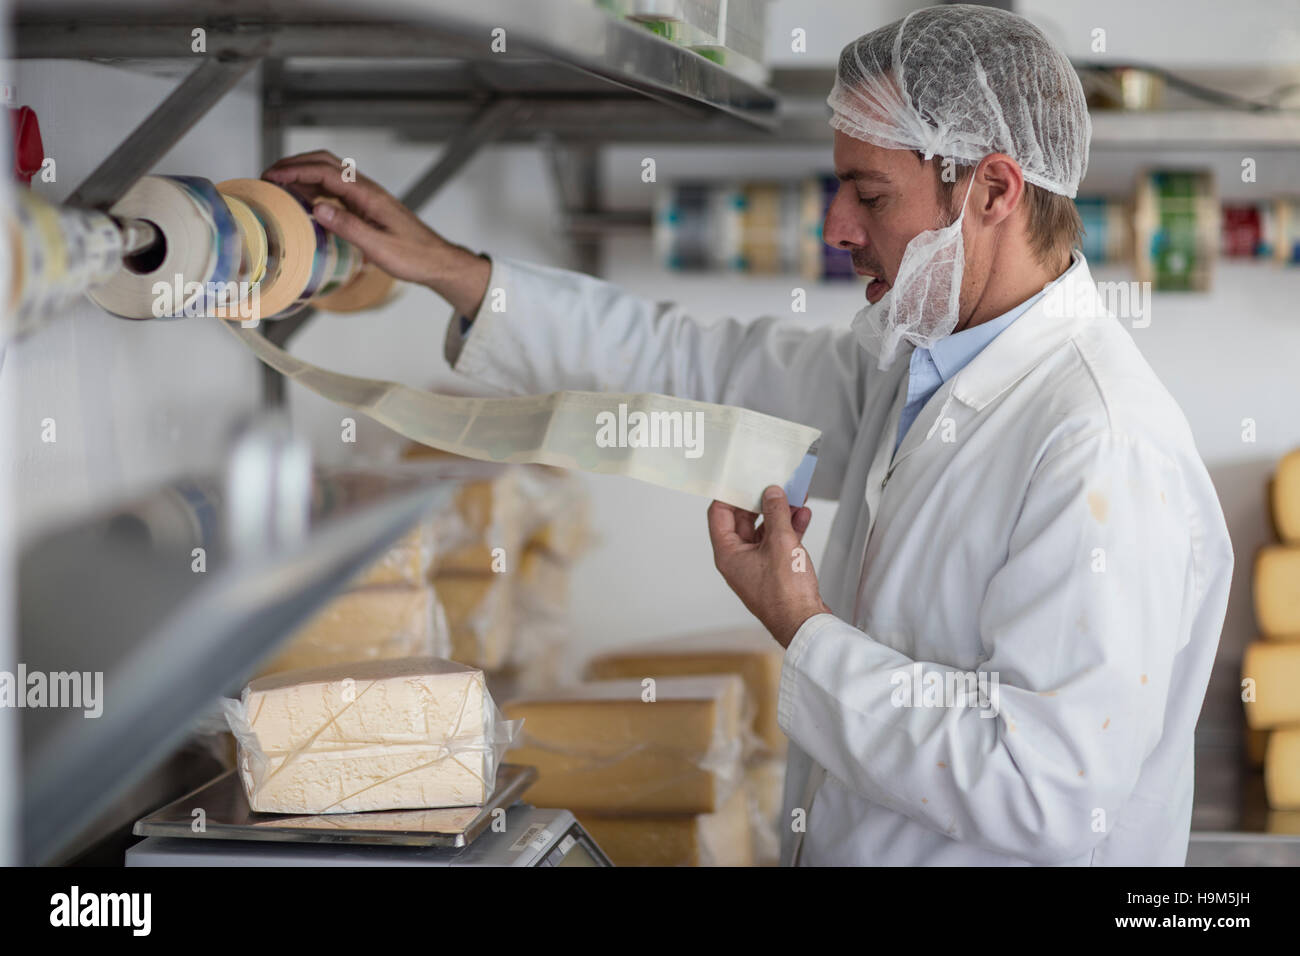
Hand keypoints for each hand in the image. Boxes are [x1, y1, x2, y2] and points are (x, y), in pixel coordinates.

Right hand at [261, 150, 489, 315]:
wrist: (436, 261)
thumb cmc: (414, 257)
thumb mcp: (380, 247)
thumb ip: (349, 228)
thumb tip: (318, 209)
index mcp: (369, 196)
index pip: (326, 173)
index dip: (297, 171)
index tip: (272, 175)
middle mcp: (367, 190)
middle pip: (325, 164)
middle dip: (295, 164)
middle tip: (268, 174)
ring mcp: (367, 197)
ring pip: (329, 174)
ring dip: (303, 174)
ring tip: (278, 183)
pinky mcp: (366, 206)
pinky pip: (336, 190)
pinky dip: (315, 188)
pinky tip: (303, 198)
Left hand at [707, 485, 830, 647]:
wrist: (805, 623)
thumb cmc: (786, 594)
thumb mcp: (781, 543)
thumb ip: (776, 512)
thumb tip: (772, 492)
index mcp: (728, 553)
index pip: (719, 513)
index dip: (730, 493)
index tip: (743, 476)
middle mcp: (738, 559)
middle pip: (743, 520)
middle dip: (761, 501)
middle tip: (774, 483)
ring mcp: (756, 565)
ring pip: (764, 531)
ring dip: (779, 514)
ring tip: (795, 496)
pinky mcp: (774, 571)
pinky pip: (777, 543)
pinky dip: (789, 529)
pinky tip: (803, 516)